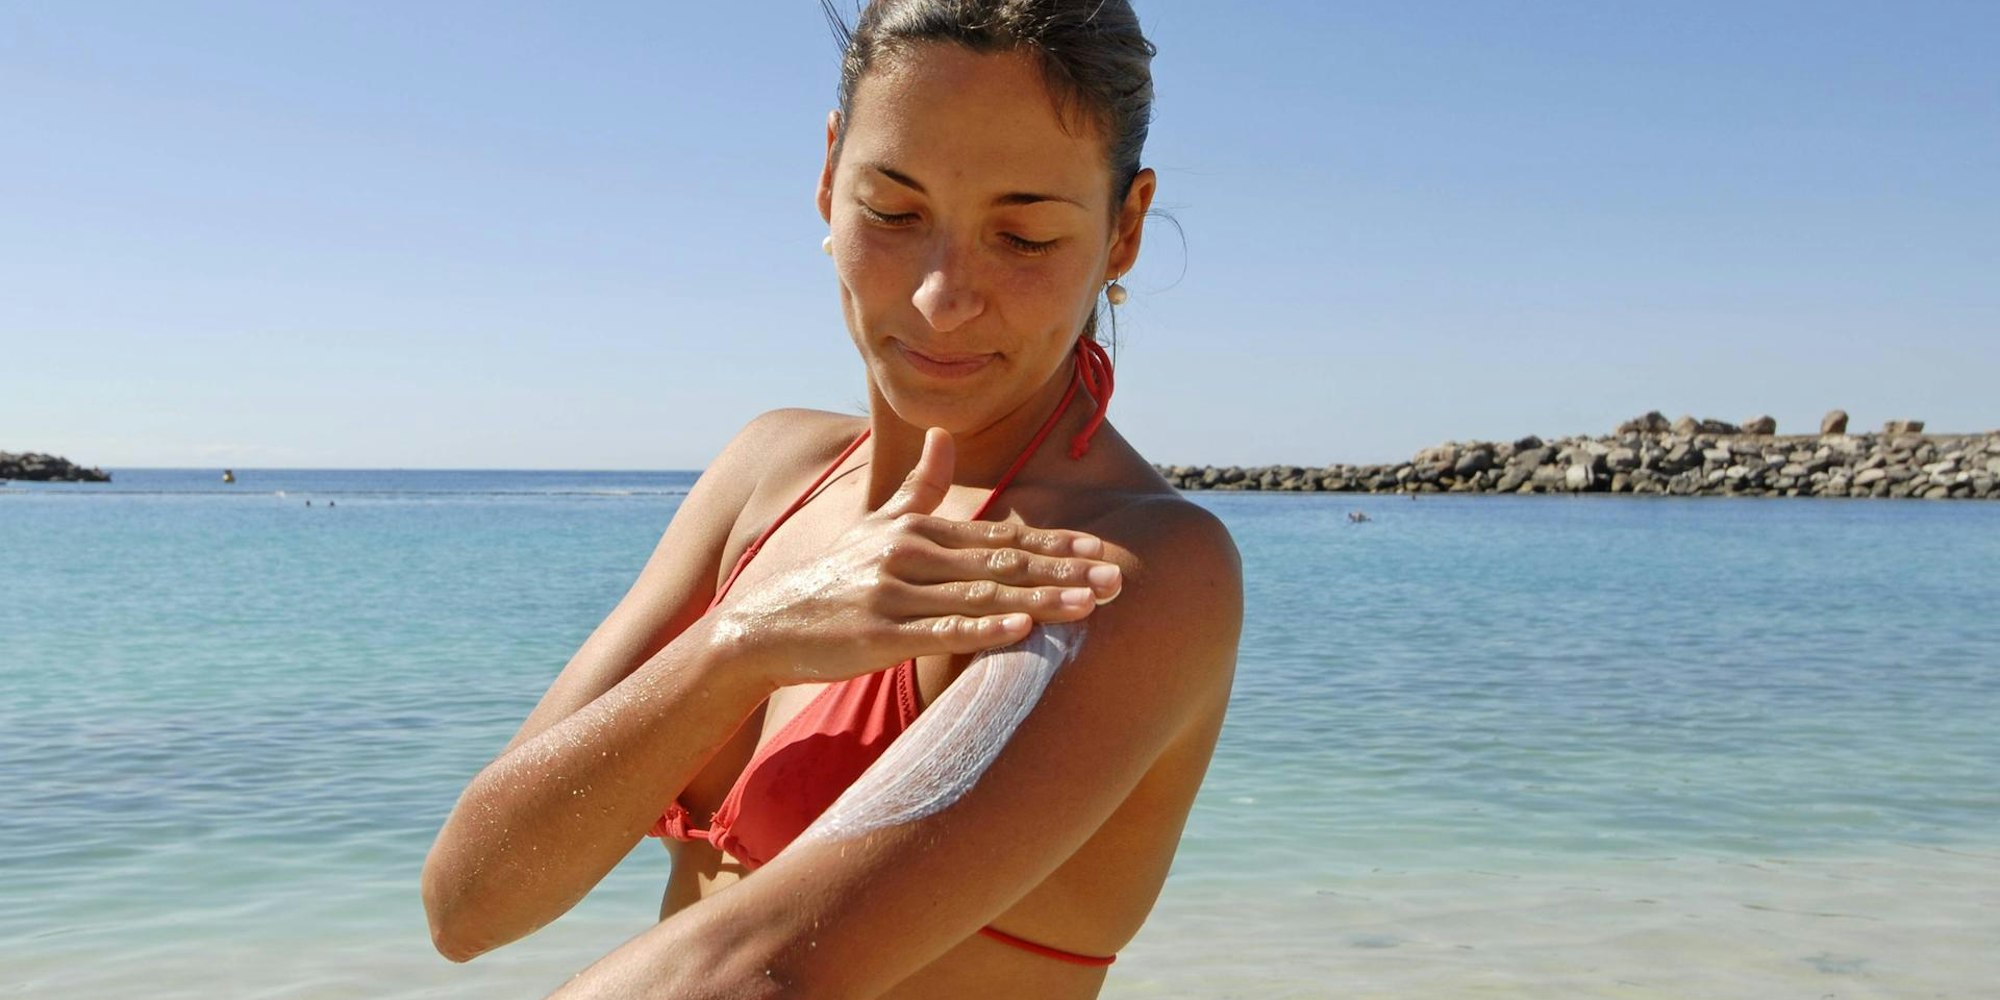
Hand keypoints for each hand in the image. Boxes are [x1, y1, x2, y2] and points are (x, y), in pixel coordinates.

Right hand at [716, 427, 1121, 686]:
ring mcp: (896, 593)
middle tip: (1120, 578)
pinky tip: (1022, 630)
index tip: (1104, 549)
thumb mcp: (875, 524)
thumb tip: (941, 431)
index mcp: (919, 529)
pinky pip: (941, 631)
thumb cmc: (832, 578)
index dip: (1057, 543)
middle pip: (1004, 561)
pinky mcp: (879, 633)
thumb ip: (919, 485)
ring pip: (983, 594)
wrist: (764, 625)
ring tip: (1091, 604)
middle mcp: (912, 554)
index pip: (1003, 535)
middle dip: (1065, 570)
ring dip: (1042, 599)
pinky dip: (983, 629)